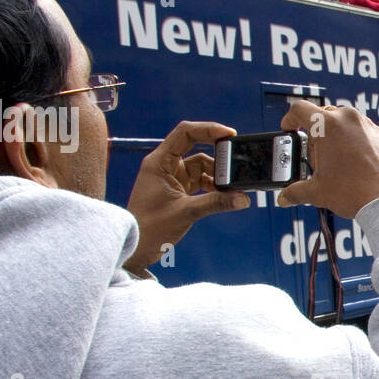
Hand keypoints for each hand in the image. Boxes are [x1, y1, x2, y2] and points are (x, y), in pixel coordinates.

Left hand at [123, 121, 251, 275]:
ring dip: (216, 175)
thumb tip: (242, 198)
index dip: (208, 129)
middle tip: (235, 165)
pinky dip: (212, 186)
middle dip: (217, 157)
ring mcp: (172, 177)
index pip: (185, 133)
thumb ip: (216, 203)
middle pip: (196, 148)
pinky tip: (223, 195)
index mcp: (159, 162)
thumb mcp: (186, 212)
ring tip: (230, 187)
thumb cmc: (150, 228)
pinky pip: (200, 180)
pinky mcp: (178, 190)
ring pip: (201, 166)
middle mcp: (165, 165)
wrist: (136, 249)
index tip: (230, 135)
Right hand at [276, 102, 378, 217]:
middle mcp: (348, 118)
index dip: (289, 119)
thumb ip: (296, 191)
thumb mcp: (317, 191)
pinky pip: (359, 131)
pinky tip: (350, 163)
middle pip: (322, 116)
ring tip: (332, 162)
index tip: (289, 129)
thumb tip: (286, 196)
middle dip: (313, 134)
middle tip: (313, 157)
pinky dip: (351, 141)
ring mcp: (366, 125)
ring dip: (333, 137)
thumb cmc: (354, 191)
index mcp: (327, 125)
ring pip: (342, 122)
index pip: (300, 110)